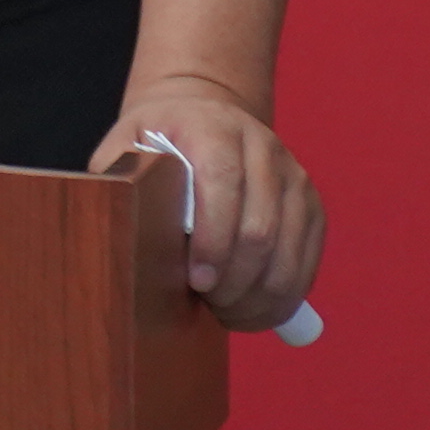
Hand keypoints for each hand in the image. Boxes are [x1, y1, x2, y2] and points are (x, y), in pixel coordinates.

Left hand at [93, 74, 322, 329]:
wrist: (205, 117)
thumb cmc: (157, 143)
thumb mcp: (127, 146)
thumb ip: (120, 178)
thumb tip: (118, 222)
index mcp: (213, 128)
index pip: (223, 184)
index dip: (212, 240)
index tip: (195, 280)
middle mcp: (262, 148)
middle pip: (260, 229)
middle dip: (234, 280)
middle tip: (208, 304)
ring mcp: (293, 177)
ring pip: (288, 253)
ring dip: (260, 296)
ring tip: (227, 312)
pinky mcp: (311, 207)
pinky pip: (307, 262)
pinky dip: (283, 296)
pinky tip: (253, 309)